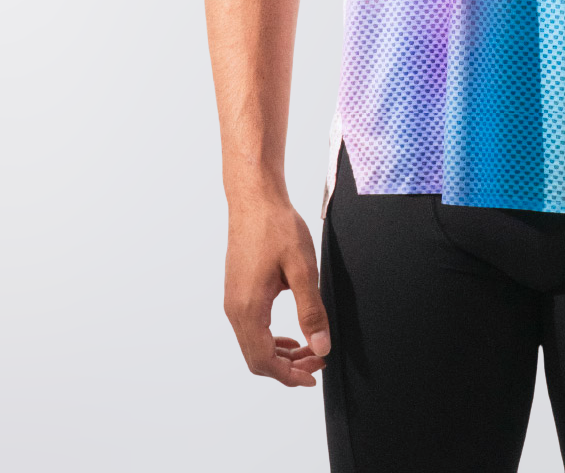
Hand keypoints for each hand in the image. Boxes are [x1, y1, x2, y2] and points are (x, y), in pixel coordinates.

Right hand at [223, 190, 331, 387]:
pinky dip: (272, 338)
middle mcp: (235, 309)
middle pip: (257, 358)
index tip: (314, 374)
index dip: (290, 375)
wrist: (255, 199)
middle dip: (288, 367)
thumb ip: (311, 310)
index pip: (264, 361)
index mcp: (248, 308)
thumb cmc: (277, 227)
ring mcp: (233, 300)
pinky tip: (292, 332)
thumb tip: (321, 345)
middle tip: (318, 361)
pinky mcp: (237, 291)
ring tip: (310, 348)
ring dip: (281, 354)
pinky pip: (251, 328)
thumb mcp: (303, 268)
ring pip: (253, 344)